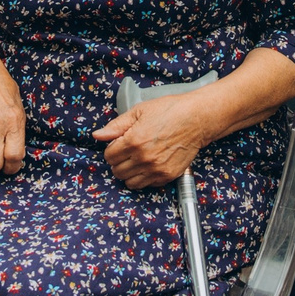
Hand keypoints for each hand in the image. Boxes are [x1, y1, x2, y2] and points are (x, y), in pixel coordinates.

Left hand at [93, 89, 217, 189]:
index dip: (112, 149)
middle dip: (119, 161)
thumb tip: (98, 135)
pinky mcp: (167, 175)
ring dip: (129, 172)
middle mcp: (143, 158)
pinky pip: (146, 185)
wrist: (196, 119)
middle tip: (127, 152)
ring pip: (129, 182)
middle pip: (117, 171)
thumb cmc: (170, 111)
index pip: (109, 156)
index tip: (119, 144)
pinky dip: (144, 177)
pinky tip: (149, 164)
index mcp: (133, 141)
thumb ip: (116, 126)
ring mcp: (155, 169)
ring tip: (137, 160)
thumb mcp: (139, 111)